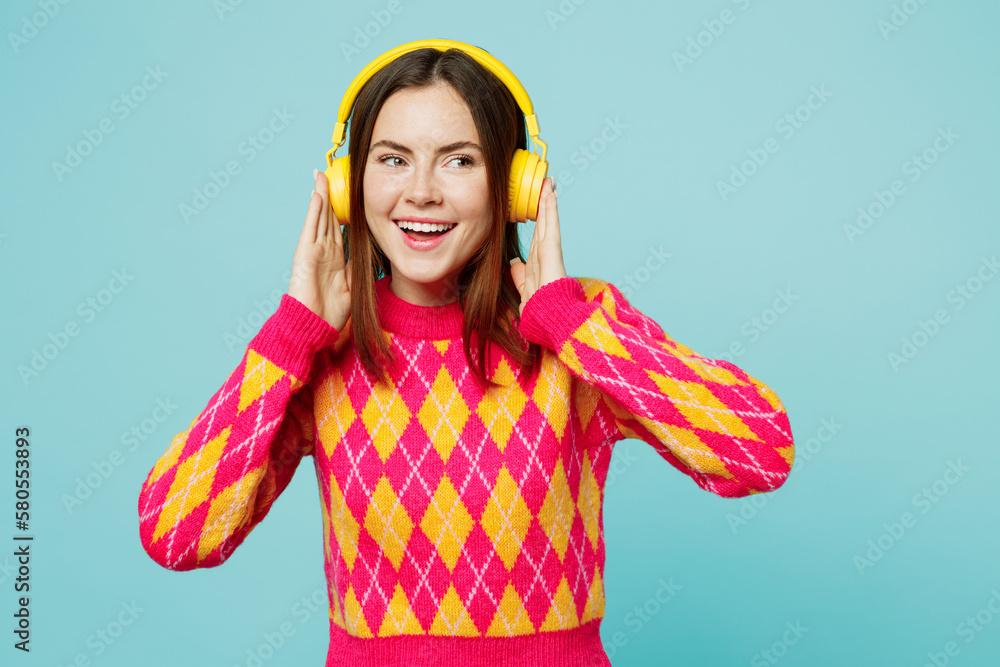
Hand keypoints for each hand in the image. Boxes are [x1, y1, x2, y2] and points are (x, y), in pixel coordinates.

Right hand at [287, 170, 350, 330]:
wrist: (313, 327)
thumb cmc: (330, 314)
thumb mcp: (351, 288)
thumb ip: (357, 270)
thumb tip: (368, 256)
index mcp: (335, 260)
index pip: (339, 230)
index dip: (343, 213)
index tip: (348, 196)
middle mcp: (324, 252)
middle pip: (328, 218)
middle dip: (331, 197)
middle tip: (333, 176)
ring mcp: (313, 251)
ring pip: (320, 217)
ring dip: (322, 196)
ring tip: (323, 176)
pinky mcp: (305, 253)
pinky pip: (312, 226)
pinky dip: (315, 209)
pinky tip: (318, 193)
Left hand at [510, 177, 565, 316]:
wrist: (552, 321)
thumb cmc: (540, 311)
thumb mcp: (524, 290)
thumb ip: (519, 276)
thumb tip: (514, 262)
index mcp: (538, 262)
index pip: (537, 235)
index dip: (538, 219)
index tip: (537, 203)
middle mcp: (545, 254)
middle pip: (543, 222)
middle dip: (543, 203)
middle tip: (546, 183)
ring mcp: (550, 251)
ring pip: (547, 219)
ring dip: (547, 199)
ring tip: (548, 181)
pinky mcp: (552, 250)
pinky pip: (550, 224)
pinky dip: (549, 208)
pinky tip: (549, 193)